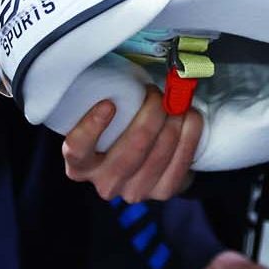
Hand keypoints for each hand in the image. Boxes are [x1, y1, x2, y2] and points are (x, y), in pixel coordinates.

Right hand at [63, 87, 201, 202]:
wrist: (148, 158)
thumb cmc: (122, 127)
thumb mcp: (108, 116)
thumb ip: (110, 101)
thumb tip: (131, 76)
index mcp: (80, 164)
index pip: (77, 149)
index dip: (92, 127)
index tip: (108, 104)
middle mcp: (105, 183)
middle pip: (133, 146)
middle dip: (152, 112)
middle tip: (158, 93)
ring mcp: (134, 191)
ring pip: (160, 151)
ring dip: (174, 119)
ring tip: (178, 102)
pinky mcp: (162, 192)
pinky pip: (181, 161)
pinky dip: (190, 133)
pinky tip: (190, 117)